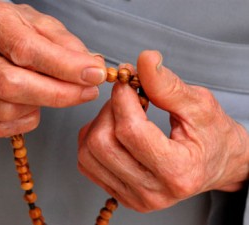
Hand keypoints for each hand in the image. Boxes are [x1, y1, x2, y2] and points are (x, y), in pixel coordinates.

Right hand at [0, 0, 105, 136]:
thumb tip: (92, 69)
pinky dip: (25, 120)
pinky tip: (34, 104)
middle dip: (59, 94)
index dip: (65, 67)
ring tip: (54, 91)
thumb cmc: (18, 29)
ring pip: (6, 108)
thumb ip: (68, 46)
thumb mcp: (45, 26)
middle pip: (12, 84)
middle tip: (87, 91)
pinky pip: (0, 125)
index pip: (26, 49)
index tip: (94, 75)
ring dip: (41, 106)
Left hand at [78, 50, 248, 211]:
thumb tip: (145, 60)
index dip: (123, 98)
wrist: (215, 163)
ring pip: (89, 153)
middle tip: (126, 98)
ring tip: (122, 114)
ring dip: (99, 123)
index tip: (127, 82)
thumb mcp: (198, 105)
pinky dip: (92, 139)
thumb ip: (168, 84)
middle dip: (109, 110)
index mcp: (178, 170)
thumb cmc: (212, 136)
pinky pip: (87, 163)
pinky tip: (112, 130)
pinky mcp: (122, 194)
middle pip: (103, 143)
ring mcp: (134, 196)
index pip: (131, 131)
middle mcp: (153, 191)